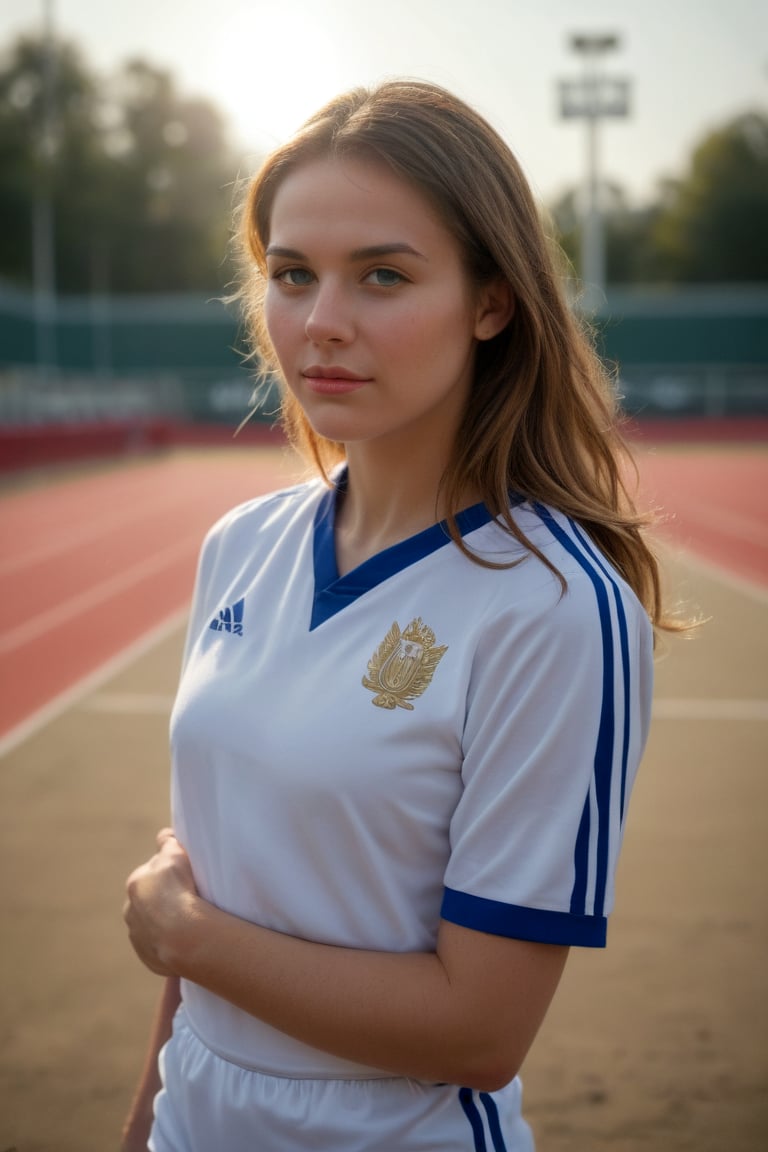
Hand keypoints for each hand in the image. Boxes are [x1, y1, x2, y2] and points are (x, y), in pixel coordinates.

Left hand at [123, 828, 198, 976]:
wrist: (185, 938)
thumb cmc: (182, 891)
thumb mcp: (176, 855)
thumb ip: (168, 843)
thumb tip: (164, 836)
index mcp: (135, 884)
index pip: (152, 870)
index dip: (169, 871)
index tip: (184, 874)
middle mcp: (131, 910)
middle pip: (151, 898)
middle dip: (166, 897)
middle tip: (190, 897)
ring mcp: (139, 937)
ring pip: (154, 923)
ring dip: (167, 921)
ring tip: (191, 921)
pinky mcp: (150, 958)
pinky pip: (161, 946)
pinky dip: (171, 942)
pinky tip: (187, 939)